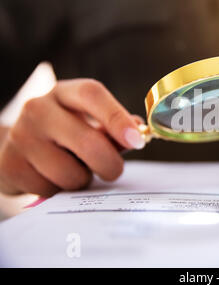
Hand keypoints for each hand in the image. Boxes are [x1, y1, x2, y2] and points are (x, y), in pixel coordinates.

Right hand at [0, 79, 144, 196]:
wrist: (19, 147)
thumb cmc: (66, 133)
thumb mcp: (89, 122)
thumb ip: (115, 128)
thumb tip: (139, 132)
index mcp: (65, 93)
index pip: (92, 94)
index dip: (117, 118)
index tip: (137, 141)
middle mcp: (38, 109)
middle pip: (88, 142)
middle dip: (110, 164)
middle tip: (114, 170)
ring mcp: (21, 137)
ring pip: (70, 174)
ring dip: (82, 180)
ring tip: (74, 169)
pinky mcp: (10, 165)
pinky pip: (50, 191)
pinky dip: (60, 192)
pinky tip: (53, 178)